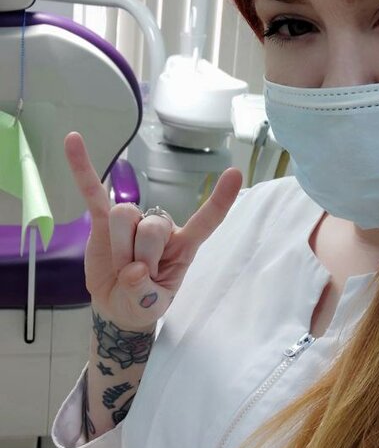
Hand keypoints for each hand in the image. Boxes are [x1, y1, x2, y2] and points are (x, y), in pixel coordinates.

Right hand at [63, 132, 242, 330]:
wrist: (116, 305)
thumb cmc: (142, 302)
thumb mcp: (150, 306)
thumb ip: (144, 292)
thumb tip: (133, 271)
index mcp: (183, 245)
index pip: (205, 220)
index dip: (219, 200)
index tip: (235, 173)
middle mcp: (161, 227)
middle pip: (152, 226)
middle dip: (140, 257)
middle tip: (134, 279)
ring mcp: (132, 221)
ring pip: (125, 216)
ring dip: (118, 247)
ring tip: (118, 265)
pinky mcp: (102, 220)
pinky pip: (93, 192)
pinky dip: (82, 169)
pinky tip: (73, 141)